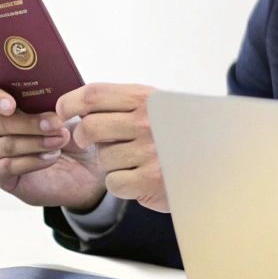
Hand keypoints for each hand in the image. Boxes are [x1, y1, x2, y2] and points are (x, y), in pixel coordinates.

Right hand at [0, 83, 104, 210]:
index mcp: (1, 103)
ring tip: (61, 140)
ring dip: (37, 142)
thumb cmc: (68, 131)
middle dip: (30, 122)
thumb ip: (54, 97)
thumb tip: (55, 92)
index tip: (12, 105)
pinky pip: (9, 166)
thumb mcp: (65, 110)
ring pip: (7, 144)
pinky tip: (52, 157)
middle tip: (57, 124)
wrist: (83, 165)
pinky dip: (33, 161)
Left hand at [57, 83, 167, 211]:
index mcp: (146, 98)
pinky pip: (113, 182)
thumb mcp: (155, 107)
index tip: (62, 112)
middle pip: (90, 127)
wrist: (215, 163)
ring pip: (101, 158)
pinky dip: (119, 184)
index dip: (70, 103)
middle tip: (88, 141)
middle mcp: (147, 121)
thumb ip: (120, 103)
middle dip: (82, 137)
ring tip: (131, 160)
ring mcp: (150, 151)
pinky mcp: (151, 179)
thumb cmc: (175, 133)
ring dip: (108, 163)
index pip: (94, 95)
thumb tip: (74, 107)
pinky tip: (137, 178)